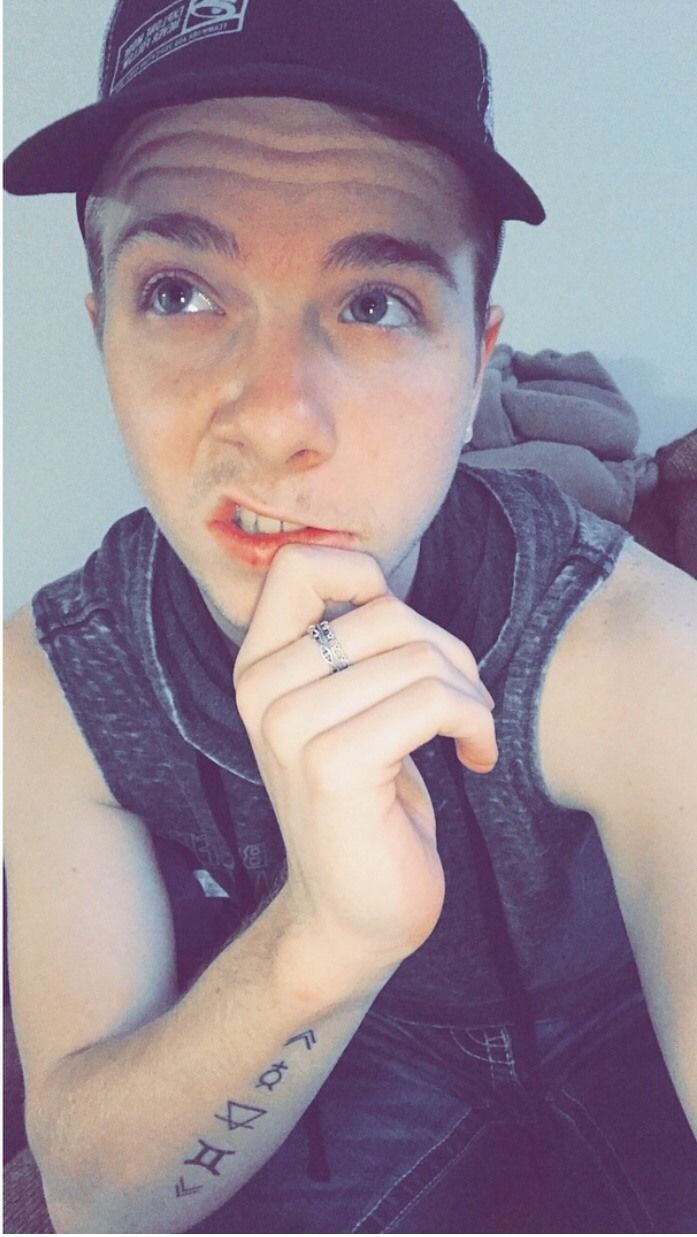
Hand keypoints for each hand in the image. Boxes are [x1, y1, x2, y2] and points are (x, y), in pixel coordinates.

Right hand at [233, 545, 496, 975]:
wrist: (352, 915)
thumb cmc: (366, 806)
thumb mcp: (344, 712)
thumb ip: (350, 648)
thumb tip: (385, 587)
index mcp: (259, 667)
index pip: (301, 565)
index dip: (367, 576)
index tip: (403, 637)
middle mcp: (261, 690)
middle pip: (387, 611)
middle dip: (450, 652)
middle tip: (465, 704)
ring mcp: (290, 727)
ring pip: (419, 658)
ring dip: (471, 696)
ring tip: (471, 734)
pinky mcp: (332, 765)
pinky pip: (433, 701)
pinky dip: (476, 724)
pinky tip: (477, 758)